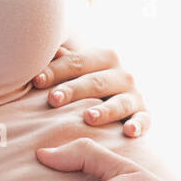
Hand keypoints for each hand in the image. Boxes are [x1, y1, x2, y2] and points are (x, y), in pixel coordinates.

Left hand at [34, 42, 151, 137]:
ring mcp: (135, 95)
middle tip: (53, 100)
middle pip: (96, 82)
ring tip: (88, 117)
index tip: (36, 81)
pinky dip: (138, 125)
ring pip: (119, 102)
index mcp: (104, 58)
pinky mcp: (144, 115)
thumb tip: (38, 48)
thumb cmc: (90, 85)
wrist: (122, 100)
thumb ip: (62, 61)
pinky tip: (128, 132)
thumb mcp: (78, 70)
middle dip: (74, 90)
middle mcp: (122, 74)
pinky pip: (143, 120)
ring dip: (105, 110)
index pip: (77, 62)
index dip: (56, 71)